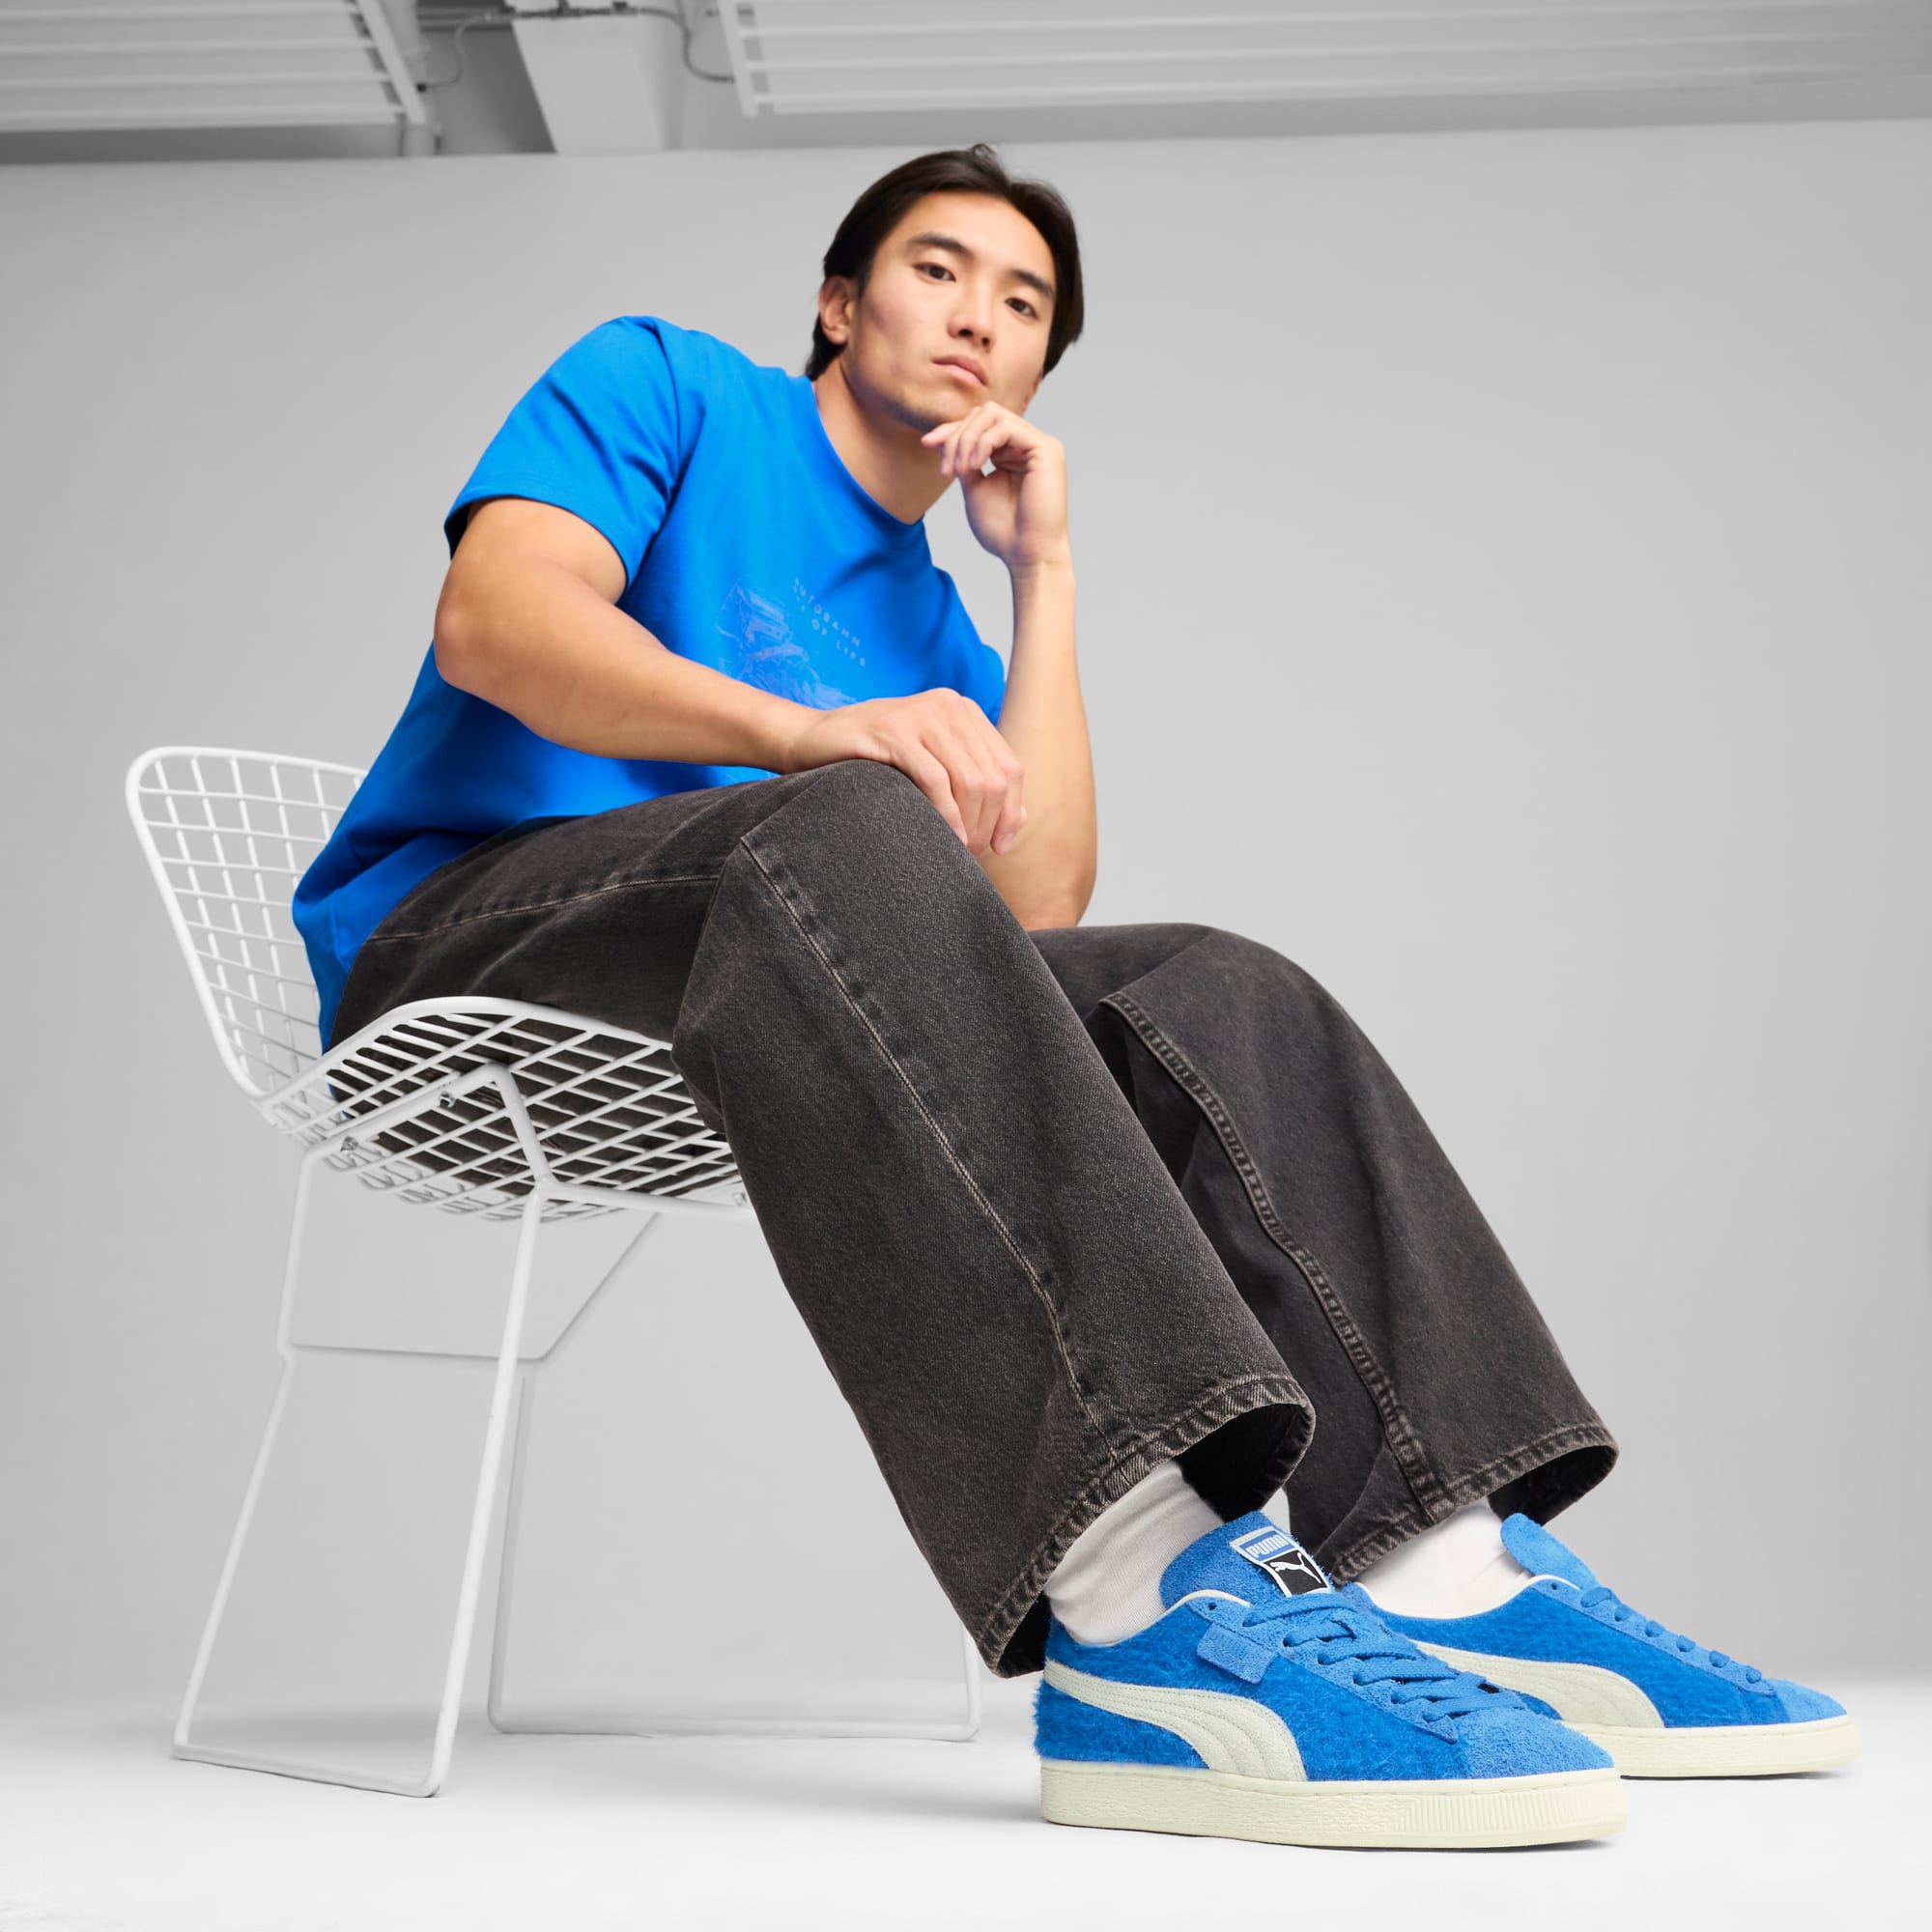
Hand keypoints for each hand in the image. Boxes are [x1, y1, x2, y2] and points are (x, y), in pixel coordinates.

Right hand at [774, 689, 1024, 856]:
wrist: (812, 741)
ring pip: (970, 780)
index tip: (999, 847)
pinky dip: (945, 814)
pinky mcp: (894, 730)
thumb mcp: (931, 765)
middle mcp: (948, 706)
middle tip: (970, 854)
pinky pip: (935, 780)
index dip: (1010, 812)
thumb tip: (1019, 818)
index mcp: (964, 711)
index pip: (1008, 767)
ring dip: (969, 824)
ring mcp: (921, 714)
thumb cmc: (874, 761)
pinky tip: (943, 837)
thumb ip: (974, 784)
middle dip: (988, 824)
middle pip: (992, 777)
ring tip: (956, 850)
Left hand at [920, 402, 1067, 574]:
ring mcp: (1039, 445)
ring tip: (960, 471)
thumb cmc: (1004, 531)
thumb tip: (941, 437)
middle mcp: (1027, 444)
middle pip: (983, 413)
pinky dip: (982, 443)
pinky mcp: (1047, 449)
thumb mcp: (974, 487)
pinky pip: (1006, 427)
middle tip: (948, 470)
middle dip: (957, 436)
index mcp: (1012, 452)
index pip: (979, 424)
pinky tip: (975, 466)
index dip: (951, 430)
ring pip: (992, 414)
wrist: (1027, 555)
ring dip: (966, 439)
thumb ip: (964, 460)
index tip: (927, 444)